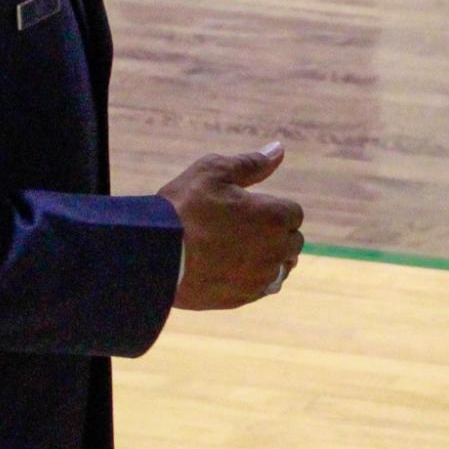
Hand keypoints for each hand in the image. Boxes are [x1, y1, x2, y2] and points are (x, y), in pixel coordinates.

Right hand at [159, 141, 304, 310]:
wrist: (154, 255)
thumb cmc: (183, 208)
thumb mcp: (214, 172)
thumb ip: (252, 163)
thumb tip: (279, 149)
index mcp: (274, 217)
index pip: (294, 213)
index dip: (273, 207)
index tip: (250, 207)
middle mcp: (275, 251)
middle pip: (292, 242)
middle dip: (276, 232)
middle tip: (244, 226)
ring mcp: (259, 278)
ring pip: (280, 268)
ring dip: (269, 257)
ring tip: (240, 249)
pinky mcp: (242, 298)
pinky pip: (262, 288)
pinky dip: (254, 278)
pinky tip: (231, 268)